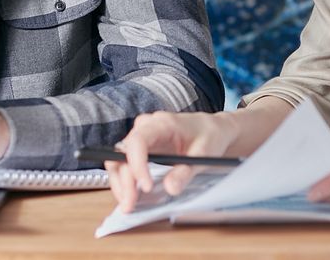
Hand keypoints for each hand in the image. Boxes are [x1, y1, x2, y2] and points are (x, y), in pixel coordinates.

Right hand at [106, 111, 239, 212]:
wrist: (211, 129)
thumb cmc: (209, 136)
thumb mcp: (204, 154)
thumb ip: (186, 171)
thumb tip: (170, 189)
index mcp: (161, 123)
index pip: (138, 141)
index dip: (137, 165)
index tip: (146, 187)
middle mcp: (145, 128)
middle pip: (123, 153)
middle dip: (125, 181)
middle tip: (130, 205)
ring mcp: (140, 137)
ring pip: (118, 160)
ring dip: (120, 183)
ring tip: (128, 205)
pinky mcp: (140, 149)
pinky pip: (125, 164)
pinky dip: (125, 182)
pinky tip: (131, 197)